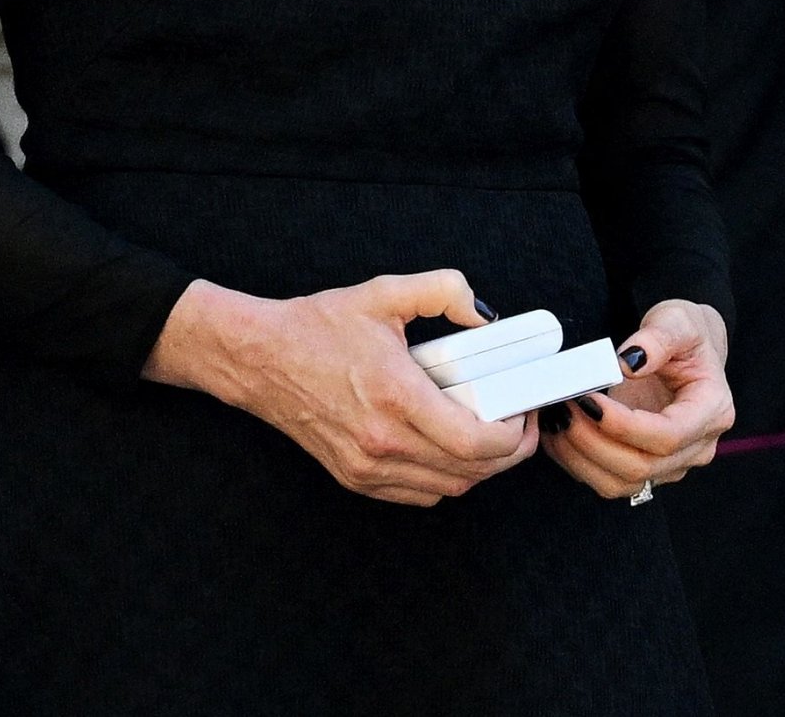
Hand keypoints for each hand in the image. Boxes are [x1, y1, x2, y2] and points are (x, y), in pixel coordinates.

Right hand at [146, 269, 539, 506]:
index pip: (477, 442)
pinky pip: (420, 493)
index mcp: (396, 395)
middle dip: (509, 452)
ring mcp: (367, 466)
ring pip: (449, 488)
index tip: (525, 411)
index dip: (515, 435)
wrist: (259, 358)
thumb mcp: (384, 293)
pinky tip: (449, 448)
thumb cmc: (317, 326)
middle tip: (520, 423)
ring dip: (479, 468)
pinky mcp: (356, 478)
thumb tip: (486, 315)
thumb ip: (443, 291)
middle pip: (472, 471)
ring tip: (490, 434)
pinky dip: (445, 478)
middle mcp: (383, 441)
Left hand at [539, 299, 733, 500]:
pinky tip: (557, 434)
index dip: (623, 426)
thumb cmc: (686, 334)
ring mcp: (672, 464)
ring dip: (581, 457)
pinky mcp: (647, 468)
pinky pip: (609, 480)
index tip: (589, 400)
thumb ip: (656, 338)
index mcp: (711, 412)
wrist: (688, 349)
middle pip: (642, 466)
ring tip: (557, 420)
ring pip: (622, 483)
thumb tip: (628, 363)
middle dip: (593, 441)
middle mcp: (696, 447)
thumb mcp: (677, 320)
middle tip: (563, 407)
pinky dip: (577, 462)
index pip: (667, 436)